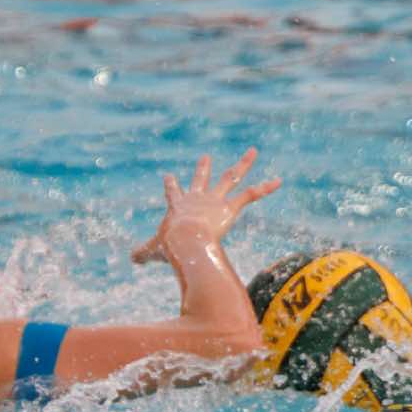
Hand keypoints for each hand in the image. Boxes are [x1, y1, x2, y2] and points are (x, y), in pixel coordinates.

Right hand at [130, 149, 280, 265]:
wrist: (186, 241)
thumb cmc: (170, 245)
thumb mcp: (153, 250)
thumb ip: (143, 253)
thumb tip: (132, 259)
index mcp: (178, 206)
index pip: (173, 192)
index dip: (171, 185)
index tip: (169, 176)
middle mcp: (197, 197)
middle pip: (202, 178)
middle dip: (204, 167)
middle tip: (206, 157)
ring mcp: (214, 200)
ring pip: (232, 177)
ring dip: (244, 164)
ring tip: (253, 151)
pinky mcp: (230, 207)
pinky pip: (251, 194)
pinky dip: (265, 188)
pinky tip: (279, 181)